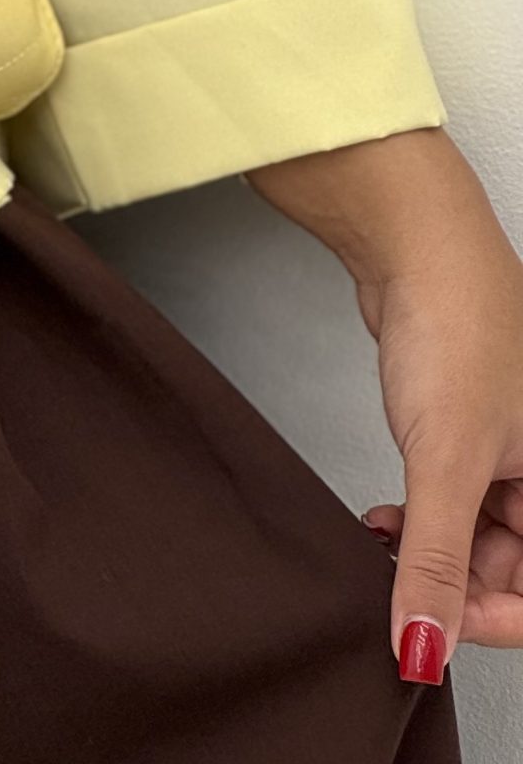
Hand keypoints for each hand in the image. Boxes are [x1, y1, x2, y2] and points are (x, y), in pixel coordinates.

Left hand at [247, 127, 522, 678]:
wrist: (414, 244)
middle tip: (396, 587)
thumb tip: (422, 647)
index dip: (492, 620)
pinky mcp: (470, 429)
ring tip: (382, 548)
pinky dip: (420, 517)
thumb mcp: (445, 462)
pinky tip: (383, 520)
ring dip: (431, 552)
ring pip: (481, 537)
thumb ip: (437, 561)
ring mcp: (512, 448)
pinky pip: (455, 499)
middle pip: (514, 569)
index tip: (432, 624)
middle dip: (454, 586)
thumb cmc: (456, 327)